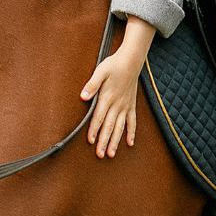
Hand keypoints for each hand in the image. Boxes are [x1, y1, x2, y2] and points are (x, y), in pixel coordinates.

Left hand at [80, 15, 154, 157]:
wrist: (131, 60)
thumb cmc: (113, 65)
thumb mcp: (100, 71)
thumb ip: (92, 84)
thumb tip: (83, 96)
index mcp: (108, 97)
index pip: (99, 117)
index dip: (94, 129)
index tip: (91, 142)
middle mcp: (117, 104)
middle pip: (109, 126)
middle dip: (104, 141)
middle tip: (100, 155)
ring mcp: (125, 106)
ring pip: (120, 127)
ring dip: (115, 141)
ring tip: (111, 154)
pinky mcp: (131, 105)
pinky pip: (132, 121)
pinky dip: (131, 132)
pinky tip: (130, 143)